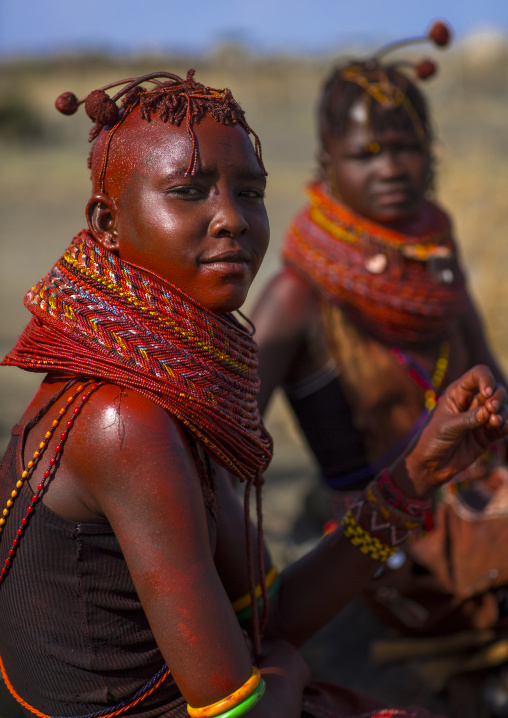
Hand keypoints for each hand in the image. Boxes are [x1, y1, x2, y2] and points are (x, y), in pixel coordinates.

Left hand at [400, 365, 507, 496]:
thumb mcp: (447, 426)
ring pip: (502, 408)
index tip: (487, 392)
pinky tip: (503, 428)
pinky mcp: (487, 435)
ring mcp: (481, 418)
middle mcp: (471, 402)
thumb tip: (489, 412)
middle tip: (492, 409)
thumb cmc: (433, 440)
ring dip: (503, 412)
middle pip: (495, 390)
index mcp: (457, 393)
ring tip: (495, 421)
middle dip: (498, 397)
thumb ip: (469, 418)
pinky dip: (506, 426)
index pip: (478, 375)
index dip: (486, 379)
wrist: (432, 466)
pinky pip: (503, 427)